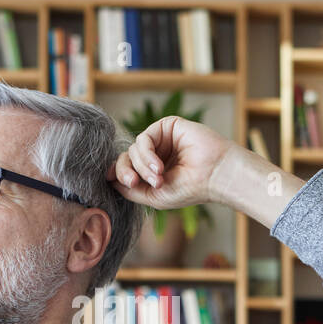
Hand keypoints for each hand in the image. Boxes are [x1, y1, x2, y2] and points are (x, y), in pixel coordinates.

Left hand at [105, 116, 238, 210]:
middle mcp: (155, 153)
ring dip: (141, 166)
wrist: (215, 176)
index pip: (126, 169)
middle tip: (135, 182)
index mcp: (151, 171)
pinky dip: (146, 154)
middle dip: (126, 172)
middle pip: (126, 158)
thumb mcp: (153, 197)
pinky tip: (159, 167)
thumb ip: (130, 189)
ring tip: (158, 179)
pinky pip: (143, 138)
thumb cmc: (190, 189)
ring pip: (133, 149)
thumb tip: (107, 179)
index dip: (118, 174)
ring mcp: (161, 139)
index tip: (119, 183)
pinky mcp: (167, 126)